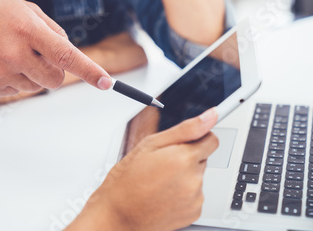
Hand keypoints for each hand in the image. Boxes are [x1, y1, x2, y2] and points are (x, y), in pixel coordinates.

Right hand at [0, 32, 146, 103]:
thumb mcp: (27, 10)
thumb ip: (53, 31)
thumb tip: (71, 57)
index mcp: (28, 29)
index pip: (66, 55)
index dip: (89, 70)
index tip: (107, 83)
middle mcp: (13, 53)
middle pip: (55, 80)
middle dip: (56, 72)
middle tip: (41, 57)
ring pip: (35, 87)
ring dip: (32, 74)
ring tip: (10, 52)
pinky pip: (15, 90)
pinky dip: (13, 78)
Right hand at [67, 108, 218, 230]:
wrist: (118, 214)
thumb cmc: (127, 180)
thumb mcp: (150, 145)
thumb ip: (185, 129)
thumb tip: (210, 116)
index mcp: (183, 158)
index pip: (211, 140)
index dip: (195, 139)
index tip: (182, 144)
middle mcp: (194, 179)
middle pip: (202, 158)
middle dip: (185, 158)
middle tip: (161, 164)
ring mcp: (195, 198)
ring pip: (197, 177)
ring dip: (184, 176)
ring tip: (159, 181)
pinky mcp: (194, 212)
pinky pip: (195, 195)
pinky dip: (183, 193)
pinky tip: (164, 194)